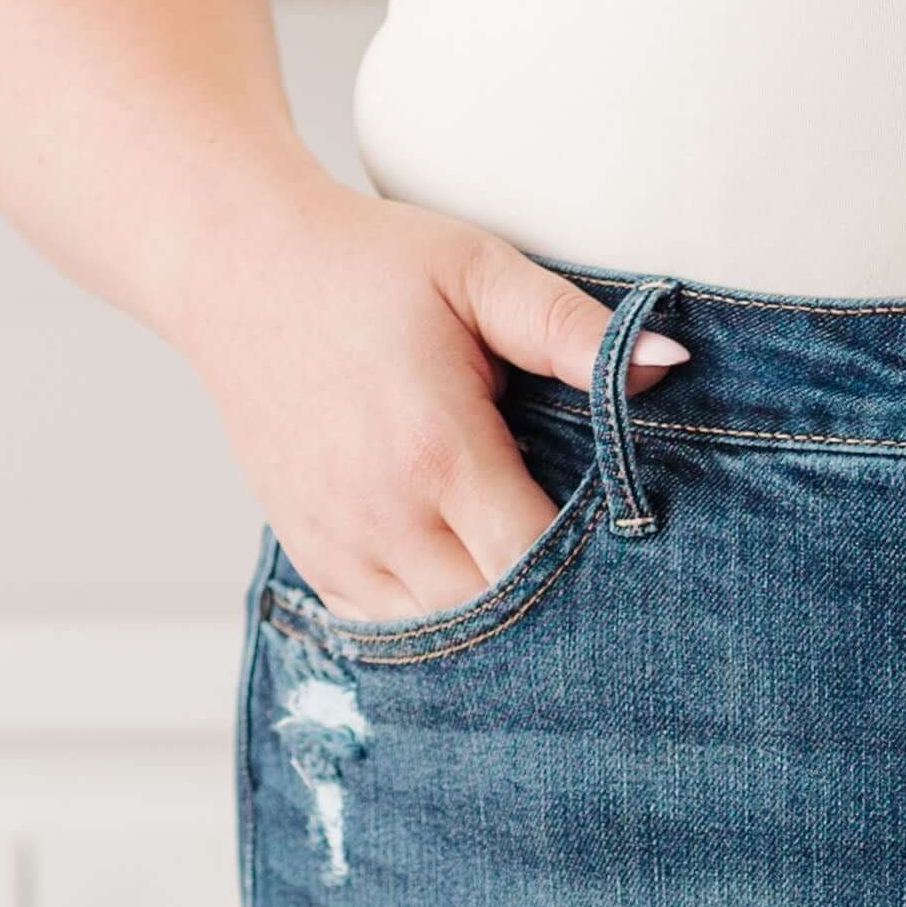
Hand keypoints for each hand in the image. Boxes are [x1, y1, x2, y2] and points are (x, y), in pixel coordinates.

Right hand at [181, 182, 686, 622]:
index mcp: (437, 450)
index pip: (537, 559)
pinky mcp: (315, 560)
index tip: (637, 558)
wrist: (237, 270)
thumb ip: (572, 329)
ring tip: (550, 602)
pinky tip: (480, 600)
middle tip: (612, 596)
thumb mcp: (477, 271)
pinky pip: (391, 634)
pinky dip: (440, 628)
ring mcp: (342, 547)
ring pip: (443, 641)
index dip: (595, 572)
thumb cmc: (368, 265)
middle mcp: (385, 516)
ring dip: (499, 629)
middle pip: (496, 618)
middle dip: (556, 612)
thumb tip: (669, 367)